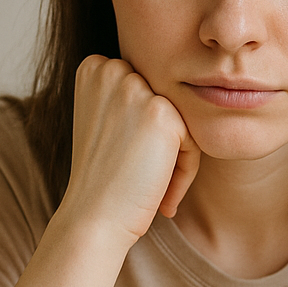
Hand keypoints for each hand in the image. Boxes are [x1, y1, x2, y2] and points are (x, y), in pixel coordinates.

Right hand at [60, 55, 200, 243]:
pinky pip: (194, 140)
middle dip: (164, 142)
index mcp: (94, 68)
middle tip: (144, 178)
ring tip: (155, 188)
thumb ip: (128, 97)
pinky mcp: (162, 113)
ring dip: (177, 159)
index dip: (143, 130)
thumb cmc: (101, 181)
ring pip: (181, 121)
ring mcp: (135, 88)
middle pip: (164, 102)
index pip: (145, 89)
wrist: (93, 218)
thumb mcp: (104, 123)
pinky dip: (185, 172)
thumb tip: (176, 87)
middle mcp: (111, 69)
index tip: (130, 160)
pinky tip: (163, 197)